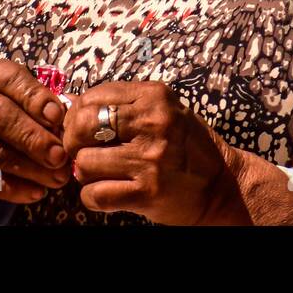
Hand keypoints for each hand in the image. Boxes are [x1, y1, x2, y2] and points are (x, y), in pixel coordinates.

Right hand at [0, 59, 72, 206]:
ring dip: (31, 168)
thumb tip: (73, 116)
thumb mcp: (17, 98)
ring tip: (56, 178)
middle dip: (35, 138)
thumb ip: (43, 105)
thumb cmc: (1, 113)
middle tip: (60, 156)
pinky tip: (35, 191)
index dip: (36, 98)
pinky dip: (13, 188)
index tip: (58, 117)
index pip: (9, 78)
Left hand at [61, 81, 249, 224]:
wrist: (222, 185)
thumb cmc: (186, 146)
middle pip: (83, 125)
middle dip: (73, 141)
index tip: (81, 129)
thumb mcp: (163, 111)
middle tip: (82, 151)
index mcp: (154, 96)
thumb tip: (70, 106)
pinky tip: (105, 193)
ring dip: (85, 172)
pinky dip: (92, 196)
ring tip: (100, 173)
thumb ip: (122, 106)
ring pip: (84, 162)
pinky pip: (95, 194)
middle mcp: (153, 123)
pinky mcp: (148, 192)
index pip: (92, 96)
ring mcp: (150, 159)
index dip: (77, 115)